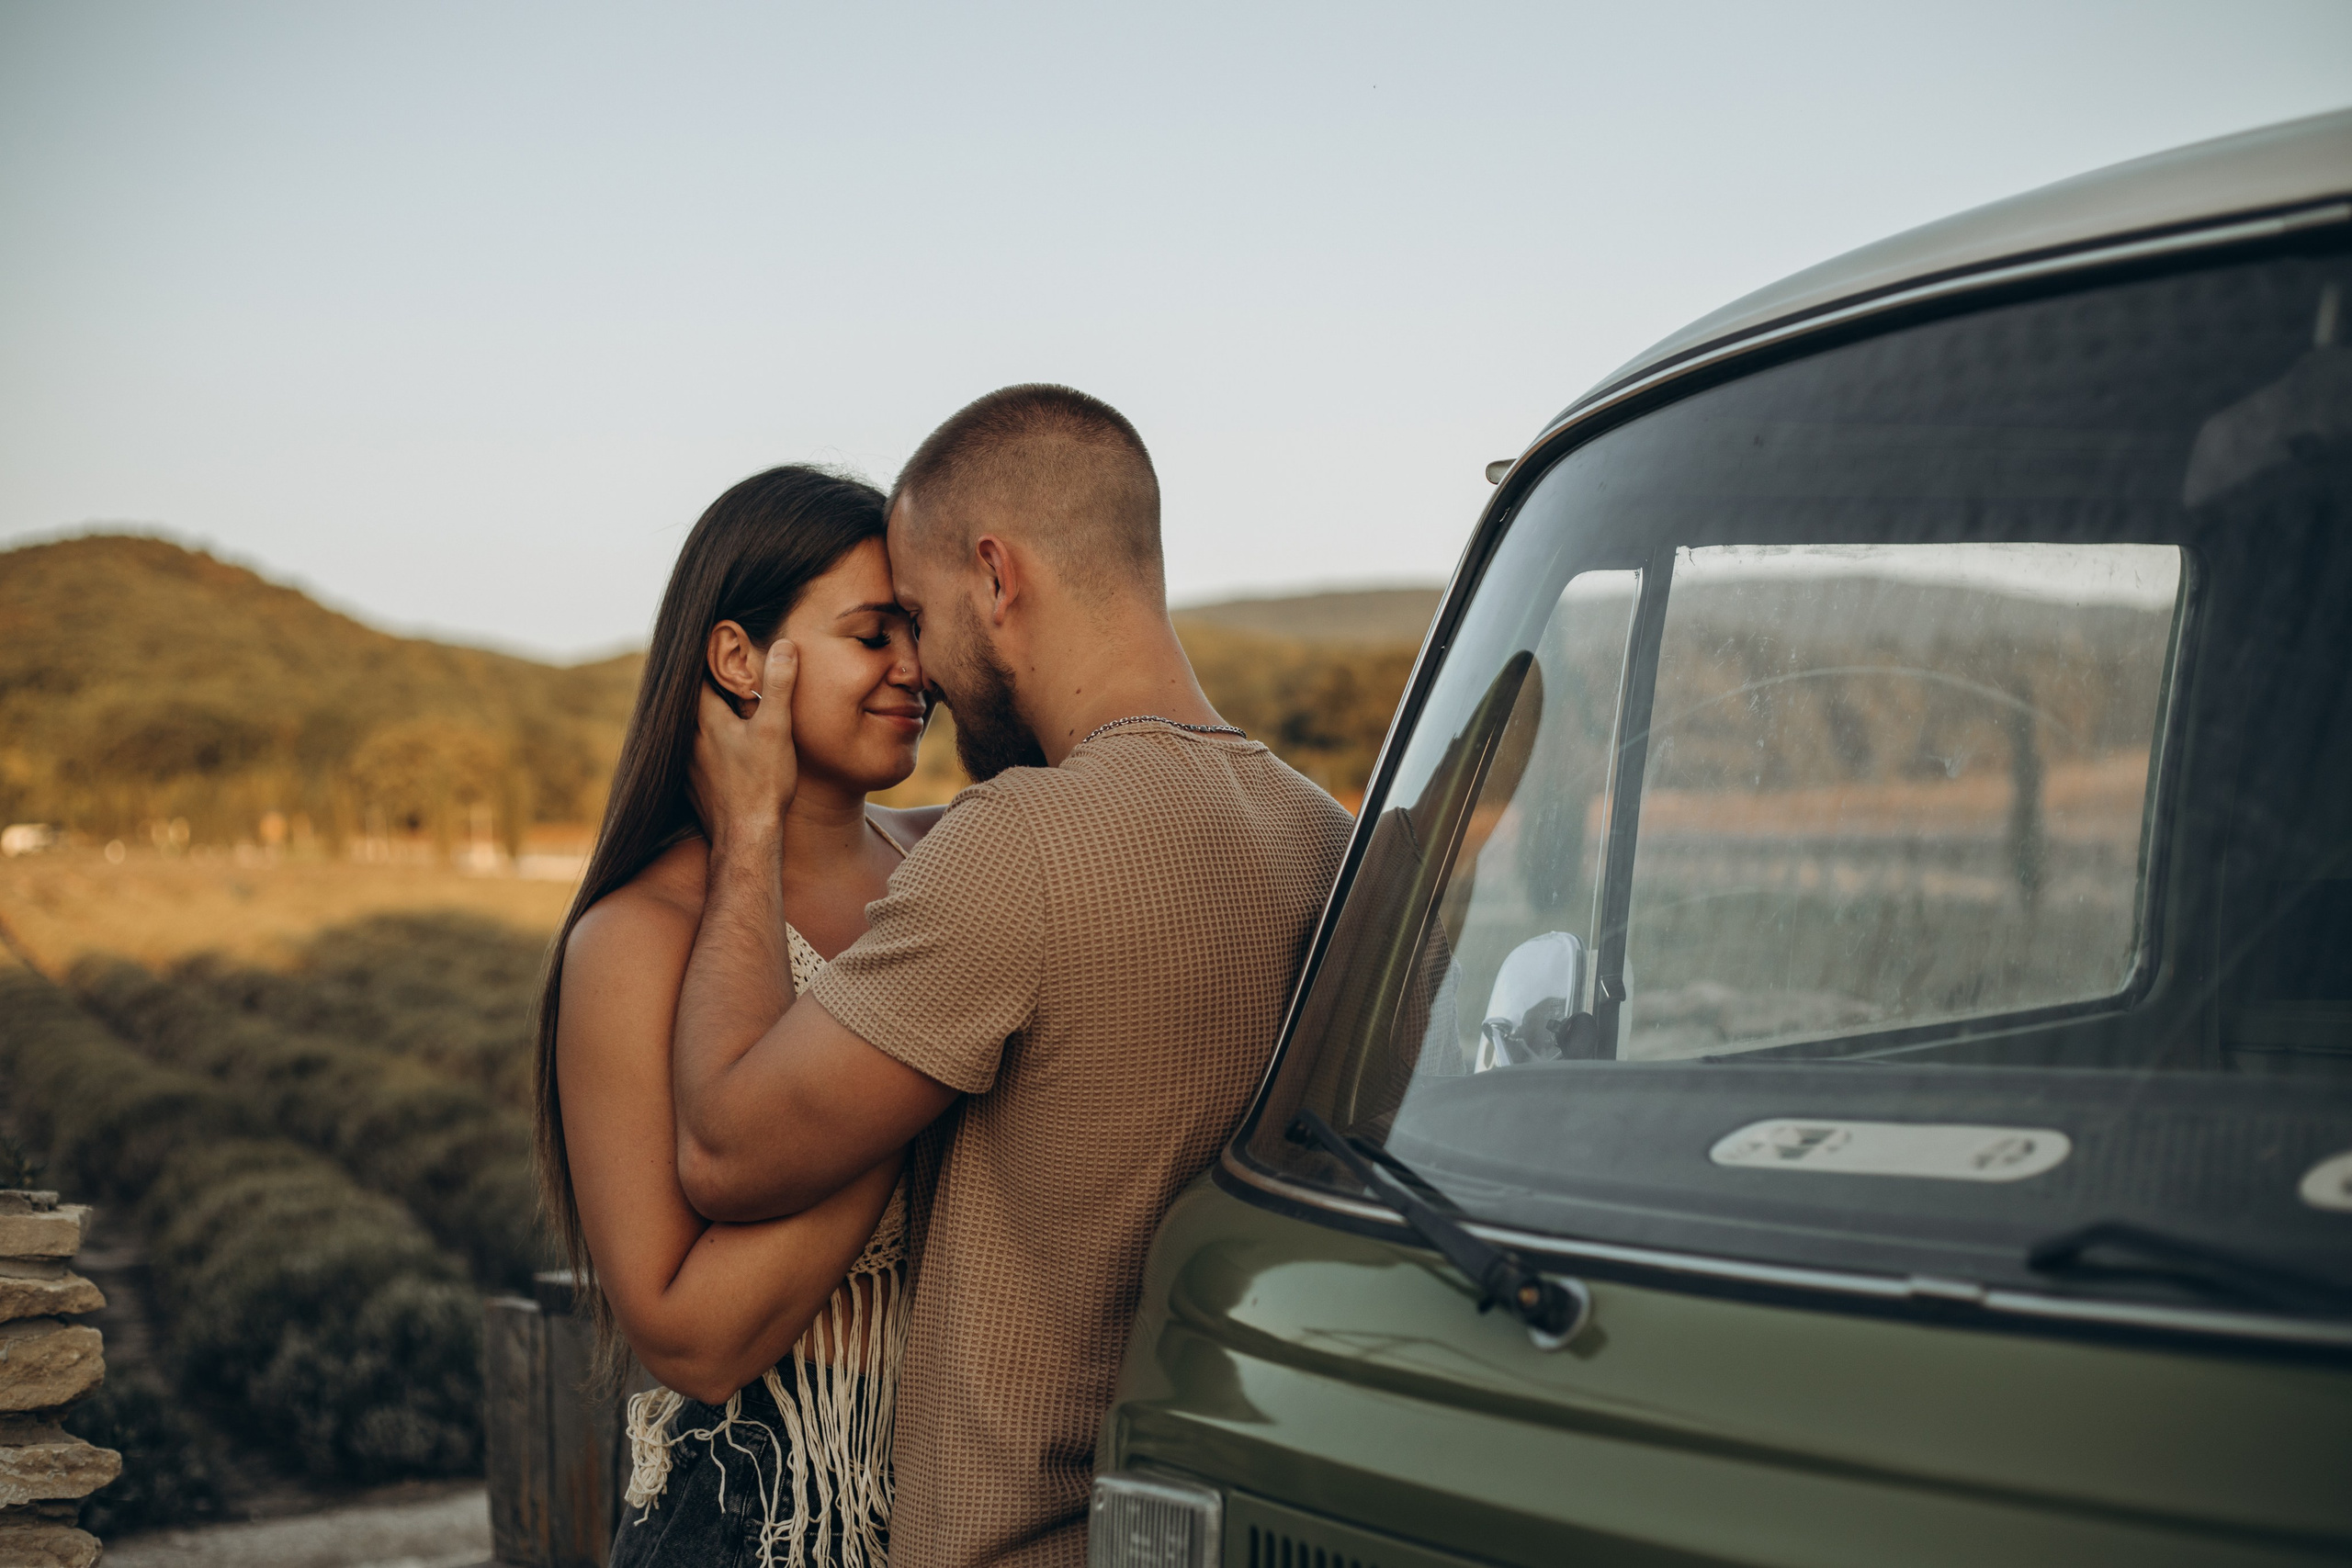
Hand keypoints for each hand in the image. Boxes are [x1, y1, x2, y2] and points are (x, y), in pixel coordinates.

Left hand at [690, 639, 798, 843]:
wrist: (746, 838)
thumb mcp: (776, 728)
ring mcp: (688, 765)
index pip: (698, 676)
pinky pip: (691, 756)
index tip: (719, 644)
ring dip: (701, 716)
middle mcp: (689, 739)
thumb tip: (784, 646)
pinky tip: (716, 749)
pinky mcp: (693, 786)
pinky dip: (702, 745)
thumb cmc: (762, 783)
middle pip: (690, 701)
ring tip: (717, 705)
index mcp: (706, 719)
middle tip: (718, 671)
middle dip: (704, 686)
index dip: (710, 659)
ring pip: (689, 730)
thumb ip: (778, 685)